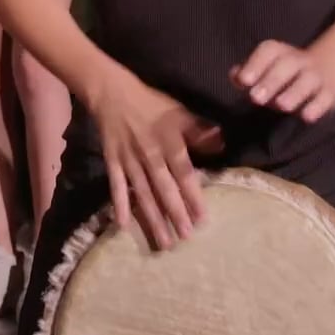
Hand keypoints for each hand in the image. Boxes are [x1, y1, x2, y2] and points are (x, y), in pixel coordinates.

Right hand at [86, 74, 224, 250]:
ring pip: (143, 193)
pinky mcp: (113, 162)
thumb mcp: (180, 112)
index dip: (193, 195)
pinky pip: (116, 186)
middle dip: (175, 214)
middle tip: (185, 237)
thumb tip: (222, 146)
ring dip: (153, 218)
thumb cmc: (152, 104)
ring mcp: (130, 160)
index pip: (184, 173)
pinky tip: (122, 225)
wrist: (113, 93)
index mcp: (169, 141)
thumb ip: (200, 132)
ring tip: (163, 241)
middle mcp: (150, 154)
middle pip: (164, 188)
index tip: (202, 218)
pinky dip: (119, 204)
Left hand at [230, 40, 334, 122]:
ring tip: (281, 105)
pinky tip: (306, 116)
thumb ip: (246, 73)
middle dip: (271, 80)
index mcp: (279, 52)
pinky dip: (317, 107)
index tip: (244, 81)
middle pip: (287, 65)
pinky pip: (325, 99)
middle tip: (255, 98)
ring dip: (294, 93)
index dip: (255, 64)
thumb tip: (235, 77)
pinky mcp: (330, 94)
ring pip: (308, 81)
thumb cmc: (284, 74)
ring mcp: (316, 77)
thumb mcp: (265, 69)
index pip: (268, 51)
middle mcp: (299, 61)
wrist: (329, 67)